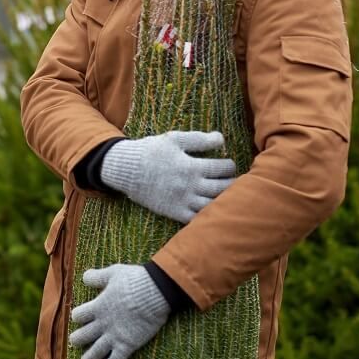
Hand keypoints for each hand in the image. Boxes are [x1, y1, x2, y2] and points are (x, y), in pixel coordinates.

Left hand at [69, 264, 169, 358]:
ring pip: (92, 355)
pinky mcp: (127, 345)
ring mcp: (113, 336)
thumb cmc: (135, 280)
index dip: (78, 317)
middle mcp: (102, 324)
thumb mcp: (113, 273)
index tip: (82, 318)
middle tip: (80, 342)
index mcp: (97, 306)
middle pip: (80, 338)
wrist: (156, 291)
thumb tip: (85, 277)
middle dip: (78, 341)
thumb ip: (98, 277)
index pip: (77, 316)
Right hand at [100, 131, 235, 222]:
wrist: (126, 169)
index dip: (230, 165)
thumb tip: (221, 140)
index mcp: (192, 167)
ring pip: (214, 205)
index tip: (228, 164)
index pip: (224, 168)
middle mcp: (190, 186)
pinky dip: (208, 216)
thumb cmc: (151, 151)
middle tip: (231, 180)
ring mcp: (183, 201)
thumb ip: (199, 139)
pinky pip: (197, 219)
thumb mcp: (174, 139)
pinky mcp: (174, 212)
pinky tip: (211, 209)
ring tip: (225, 194)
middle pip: (224, 188)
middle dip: (232, 182)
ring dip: (224, 199)